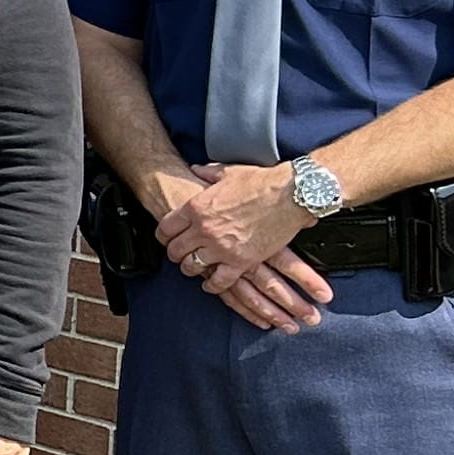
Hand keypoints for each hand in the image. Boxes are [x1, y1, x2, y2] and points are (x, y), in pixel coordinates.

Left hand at [157, 162, 333, 333]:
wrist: (290, 194)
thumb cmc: (262, 182)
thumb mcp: (227, 172)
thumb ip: (207, 173)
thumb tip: (196, 169)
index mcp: (196, 207)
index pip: (166, 228)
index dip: (164, 235)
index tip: (166, 239)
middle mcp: (204, 229)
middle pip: (175, 250)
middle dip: (174, 254)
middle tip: (178, 255)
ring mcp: (221, 247)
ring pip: (192, 266)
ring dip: (190, 269)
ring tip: (193, 268)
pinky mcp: (241, 261)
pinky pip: (219, 281)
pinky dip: (213, 285)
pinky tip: (211, 284)